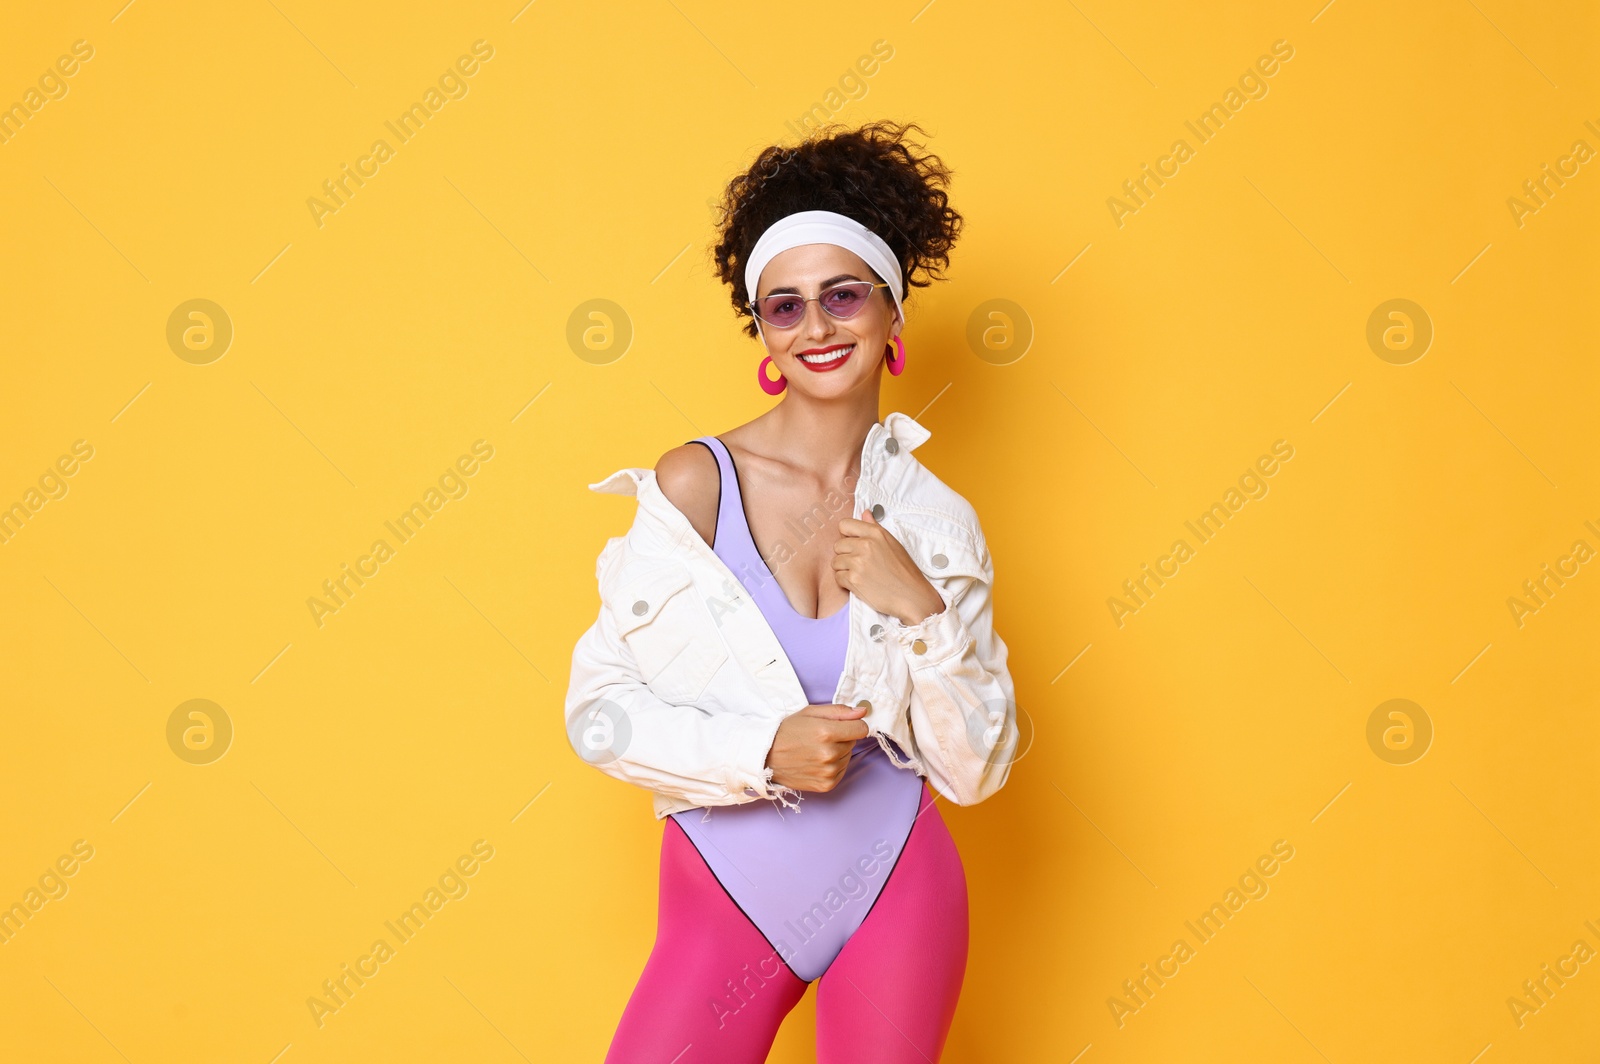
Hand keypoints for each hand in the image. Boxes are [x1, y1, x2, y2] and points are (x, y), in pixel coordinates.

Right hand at [765, 703, 869, 792]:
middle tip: (820, 738)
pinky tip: (816, 762)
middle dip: (841, 738)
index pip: (861, 729)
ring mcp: (828, 771)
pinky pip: (841, 771)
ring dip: (837, 752)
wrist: (766, 757)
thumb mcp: (810, 712)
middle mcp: (829, 754)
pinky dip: (833, 766)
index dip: (853, 725)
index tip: (842, 725)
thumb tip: (862, 712)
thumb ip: (839, 711)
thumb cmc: (787, 731)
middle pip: (853, 742)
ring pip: (848, 757)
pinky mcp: (826, 785)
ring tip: (816, 750)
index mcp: (826, 732)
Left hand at [832, 508, 945, 624]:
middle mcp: (865, 545)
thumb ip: (874, 527)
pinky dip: (846, 582)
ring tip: (861, 574)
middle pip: (838, 545)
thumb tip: (864, 513)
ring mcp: (858, 562)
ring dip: (845, 569)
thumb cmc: (904, 571)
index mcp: (875, 533)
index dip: (847, 535)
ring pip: (836, 562)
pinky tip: (860, 583)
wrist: (911, 596)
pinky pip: (837, 577)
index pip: (844, 525)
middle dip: (845, 555)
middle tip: (860, 564)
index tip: (854, 544)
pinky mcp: (853, 579)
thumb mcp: (893, 543)